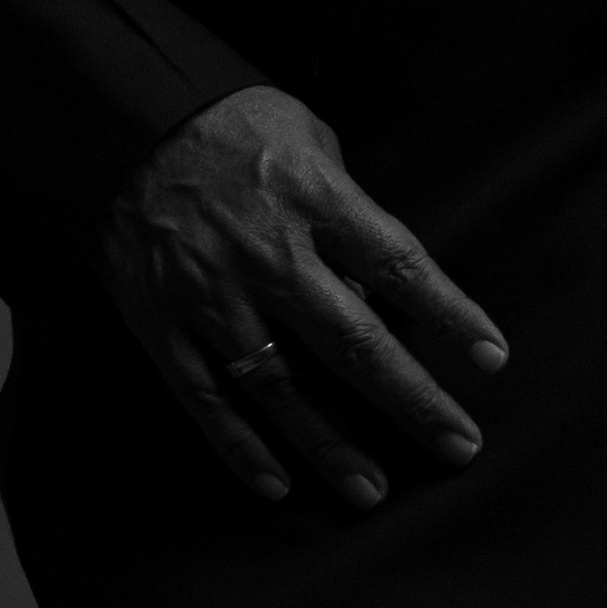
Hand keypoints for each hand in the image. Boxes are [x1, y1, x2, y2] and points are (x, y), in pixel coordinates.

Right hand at [99, 83, 508, 509]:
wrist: (114, 116)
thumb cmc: (223, 119)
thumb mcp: (303, 132)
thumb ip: (345, 202)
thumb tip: (376, 274)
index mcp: (312, 197)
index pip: (398, 264)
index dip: (450, 315)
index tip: (492, 360)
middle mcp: (267, 254)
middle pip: (353, 342)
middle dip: (412, 401)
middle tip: (459, 446)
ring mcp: (210, 295)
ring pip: (281, 386)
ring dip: (330, 445)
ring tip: (372, 491)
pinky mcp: (159, 322)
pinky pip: (203, 397)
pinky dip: (239, 447)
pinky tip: (276, 486)